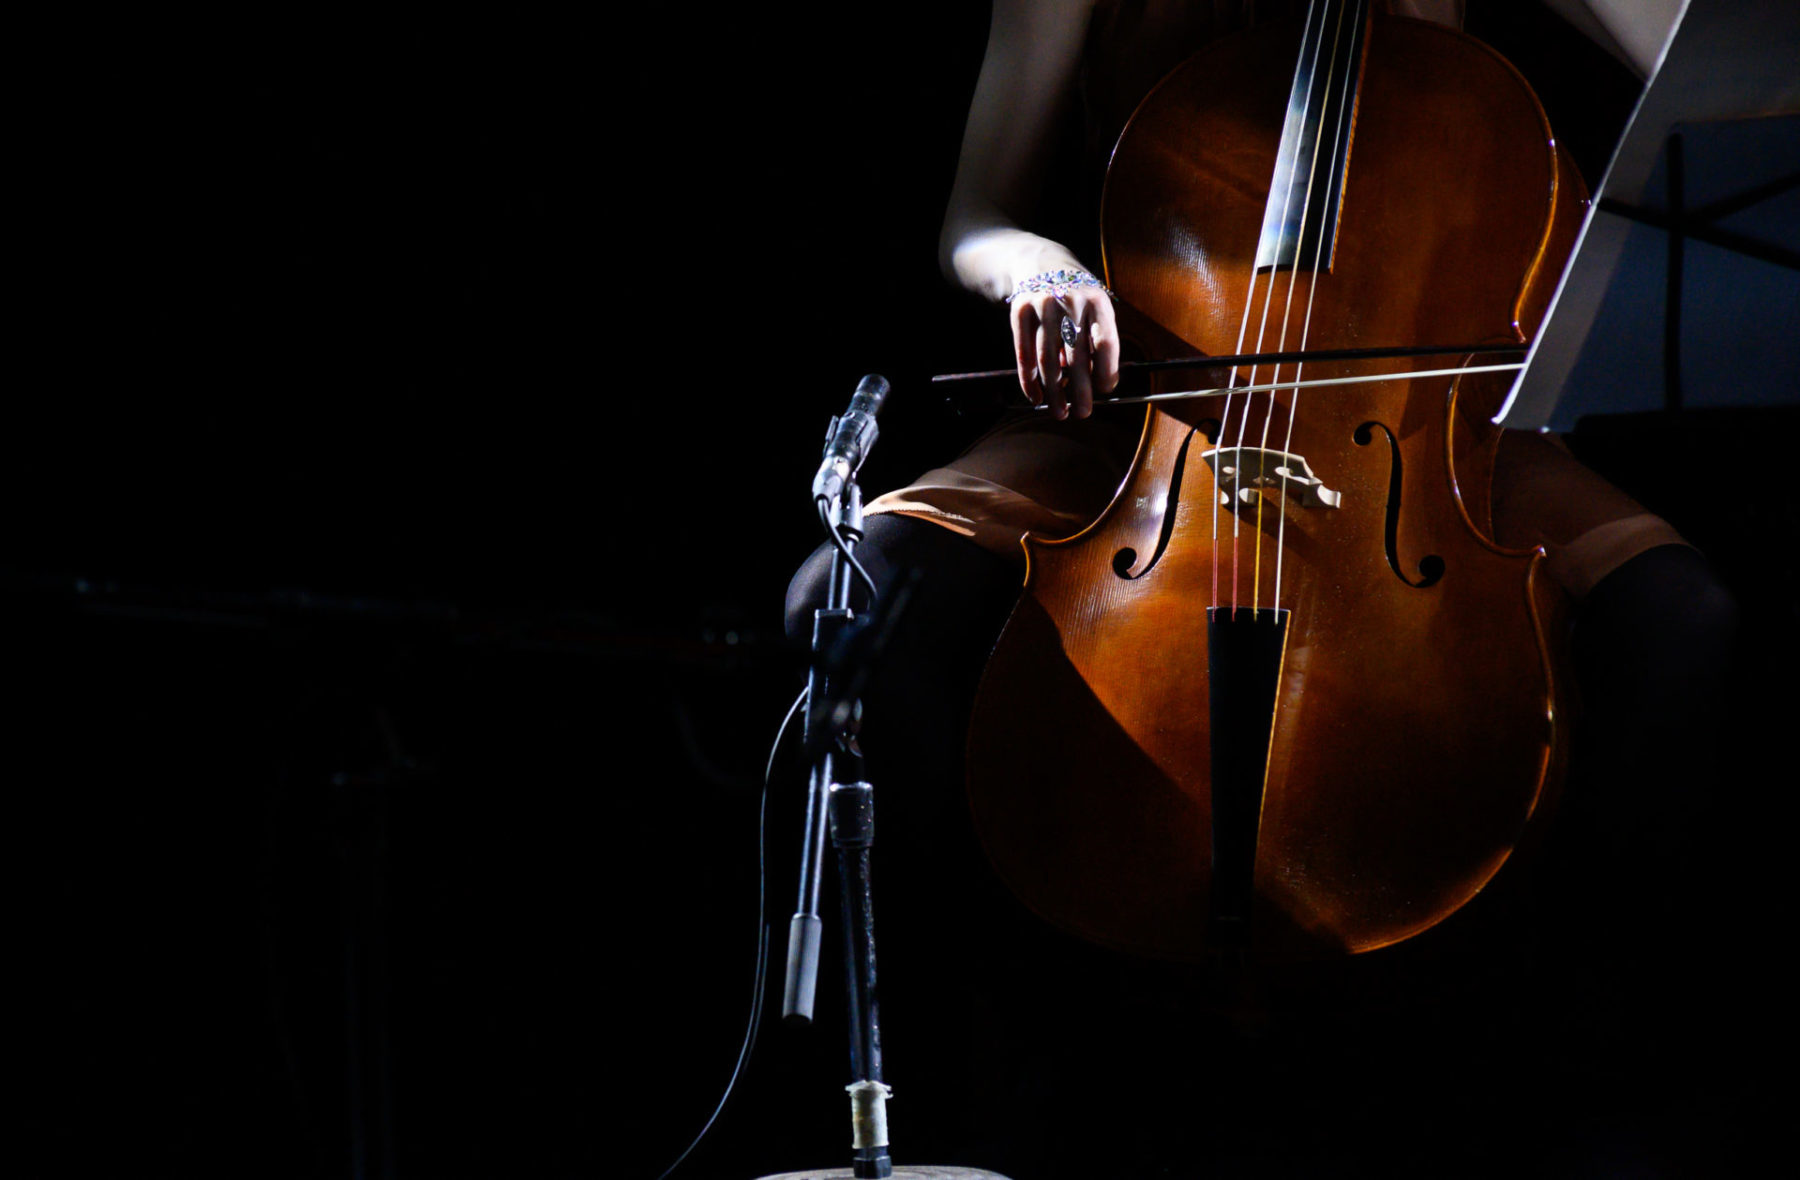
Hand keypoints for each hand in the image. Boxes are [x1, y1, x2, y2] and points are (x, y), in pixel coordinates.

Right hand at [1009, 281, 1119, 419]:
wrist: (1040, 262)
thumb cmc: (1075, 295)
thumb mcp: (1094, 307)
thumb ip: (1097, 340)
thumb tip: (1096, 384)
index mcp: (1097, 302)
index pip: (1106, 343)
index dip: (1107, 371)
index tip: (1105, 391)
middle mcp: (1071, 302)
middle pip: (1077, 357)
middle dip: (1081, 391)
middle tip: (1083, 413)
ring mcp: (1043, 306)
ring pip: (1049, 360)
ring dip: (1054, 392)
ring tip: (1060, 413)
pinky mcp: (1020, 311)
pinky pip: (1024, 354)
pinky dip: (1029, 380)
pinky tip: (1036, 397)